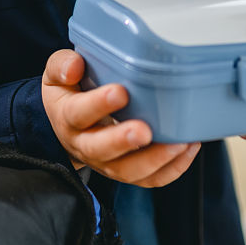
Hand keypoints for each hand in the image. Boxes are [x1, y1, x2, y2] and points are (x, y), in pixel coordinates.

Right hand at [42, 49, 199, 185]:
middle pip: (101, 150)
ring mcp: (106, 162)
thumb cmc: (70, 92)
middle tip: (145, 131)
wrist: (69, 124)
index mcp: (68, 117)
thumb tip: (74, 67)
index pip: (78, 114)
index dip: (98, 104)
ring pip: (127, 171)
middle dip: (124, 141)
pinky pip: (149, 179)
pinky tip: (188, 148)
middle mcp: (85, 144)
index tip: (120, 92)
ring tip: (178, 143)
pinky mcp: (127, 170)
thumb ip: (62, 65)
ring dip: (154, 160)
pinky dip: (172, 168)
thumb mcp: (57, 74)